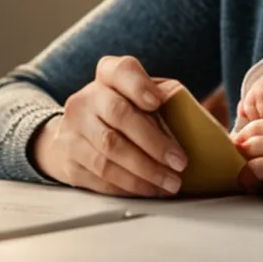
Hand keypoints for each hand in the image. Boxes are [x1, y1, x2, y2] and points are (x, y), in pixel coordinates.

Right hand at [31, 55, 188, 196]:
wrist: (78, 131)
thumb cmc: (123, 110)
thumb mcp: (142, 95)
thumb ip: (164, 97)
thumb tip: (193, 116)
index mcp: (108, 76)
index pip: (121, 71)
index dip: (139, 85)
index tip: (158, 102)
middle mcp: (85, 100)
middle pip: (119, 116)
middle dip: (154, 143)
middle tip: (179, 162)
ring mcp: (72, 131)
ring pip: (109, 154)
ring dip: (144, 173)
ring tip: (170, 183)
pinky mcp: (69, 161)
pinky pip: (100, 178)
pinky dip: (129, 187)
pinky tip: (149, 189)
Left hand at [234, 117, 262, 195]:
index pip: (260, 123)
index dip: (245, 133)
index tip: (238, 143)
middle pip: (252, 134)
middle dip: (238, 145)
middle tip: (230, 156)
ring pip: (251, 149)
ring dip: (241, 160)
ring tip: (236, 169)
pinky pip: (257, 167)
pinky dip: (248, 174)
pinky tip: (247, 181)